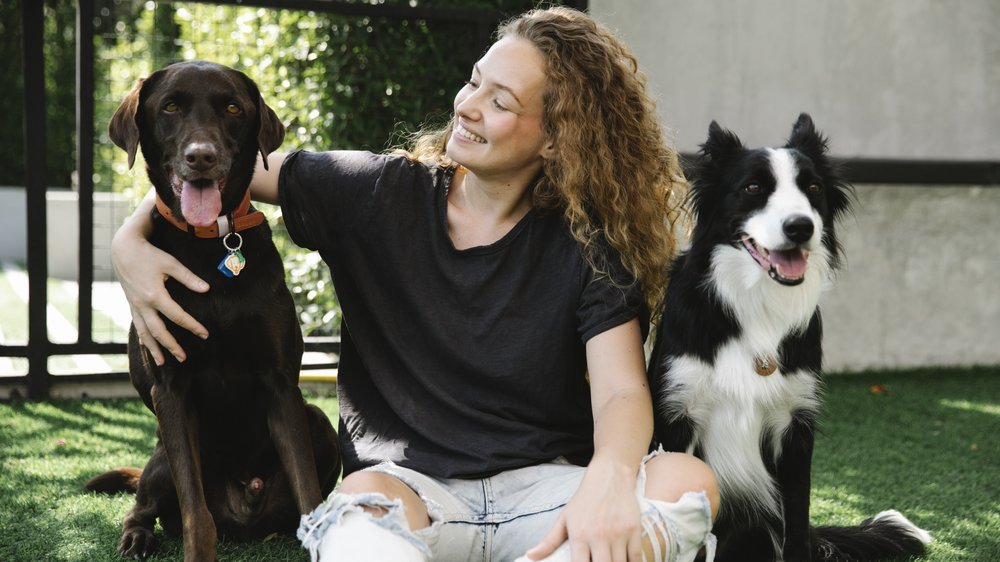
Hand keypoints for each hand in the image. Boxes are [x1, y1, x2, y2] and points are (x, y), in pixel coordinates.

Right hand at [112, 221, 208, 364]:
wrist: (123, 249)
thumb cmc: (149, 255)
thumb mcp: (171, 264)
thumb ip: (189, 278)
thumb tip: (206, 289)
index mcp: (155, 295)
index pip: (178, 316)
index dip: (193, 327)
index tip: (205, 335)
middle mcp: (143, 304)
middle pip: (159, 331)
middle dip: (171, 346)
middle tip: (183, 358)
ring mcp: (135, 306)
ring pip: (144, 332)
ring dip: (154, 348)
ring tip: (161, 363)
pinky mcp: (131, 304)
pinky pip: (137, 325)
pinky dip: (143, 337)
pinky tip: (146, 346)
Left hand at [525, 459, 642, 561]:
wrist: (610, 475)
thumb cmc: (585, 499)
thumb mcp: (565, 518)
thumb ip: (549, 541)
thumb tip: (531, 556)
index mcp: (579, 535)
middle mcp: (599, 536)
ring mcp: (618, 534)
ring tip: (607, 560)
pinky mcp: (634, 530)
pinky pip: (636, 557)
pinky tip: (623, 561)